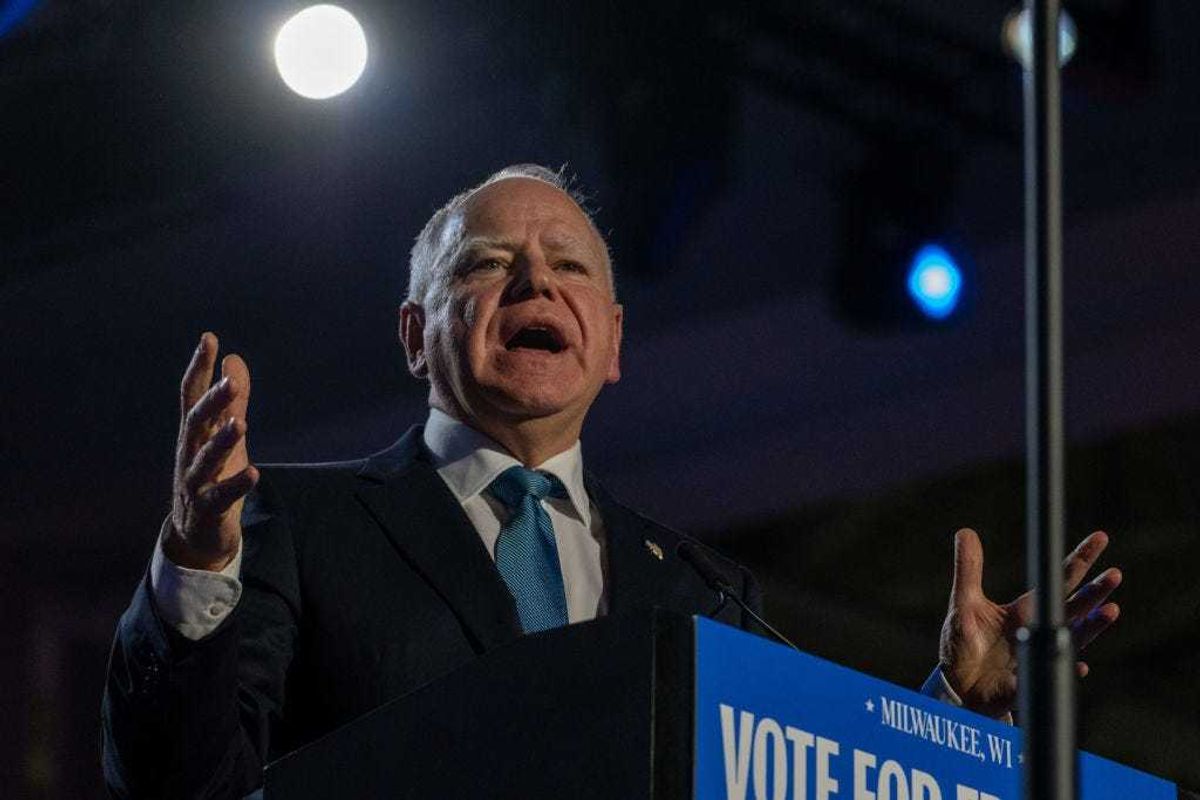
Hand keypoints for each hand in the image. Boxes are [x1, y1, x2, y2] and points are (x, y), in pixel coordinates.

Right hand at [163, 332, 258, 571]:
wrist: (196, 533)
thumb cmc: (212, 475)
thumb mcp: (224, 434)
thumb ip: (233, 399)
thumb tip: (234, 359)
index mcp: (193, 433)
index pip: (190, 395)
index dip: (199, 367)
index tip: (209, 338)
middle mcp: (189, 453)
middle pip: (196, 423)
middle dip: (212, 402)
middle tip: (230, 383)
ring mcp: (196, 482)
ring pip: (205, 459)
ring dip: (222, 442)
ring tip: (241, 424)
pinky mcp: (208, 508)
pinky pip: (220, 496)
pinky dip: (235, 484)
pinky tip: (253, 473)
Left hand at [937, 528, 1120, 717]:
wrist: (958, 686)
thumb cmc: (965, 644)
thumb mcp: (964, 602)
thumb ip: (968, 569)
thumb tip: (965, 532)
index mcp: (1025, 611)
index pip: (1058, 581)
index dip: (1080, 560)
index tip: (1100, 538)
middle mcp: (1038, 631)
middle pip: (1073, 608)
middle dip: (1095, 592)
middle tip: (1115, 574)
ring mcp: (1036, 656)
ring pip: (1071, 639)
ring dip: (1091, 627)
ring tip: (1111, 610)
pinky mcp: (1026, 680)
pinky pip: (1048, 675)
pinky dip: (1065, 669)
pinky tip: (1080, 664)